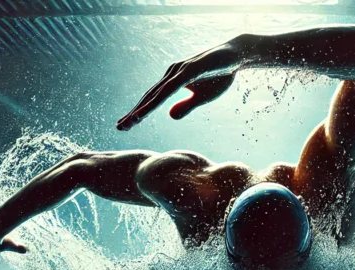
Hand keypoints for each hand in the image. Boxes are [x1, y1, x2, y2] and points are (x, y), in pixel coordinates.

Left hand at [117, 41, 242, 129]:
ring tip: (131, 121)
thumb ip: (186, 106)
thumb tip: (169, 116)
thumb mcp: (202, 98)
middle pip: (149, 97)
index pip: (151, 100)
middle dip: (134, 113)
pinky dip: (161, 97)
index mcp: (172, 82)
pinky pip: (173, 86)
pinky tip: (152, 106)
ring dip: (144, 108)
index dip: (138, 113)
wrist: (235, 56)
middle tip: (119, 127)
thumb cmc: (218, 75)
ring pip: (158, 93)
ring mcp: (180, 70)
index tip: (124, 126)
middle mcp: (171, 74)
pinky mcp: (190, 69)